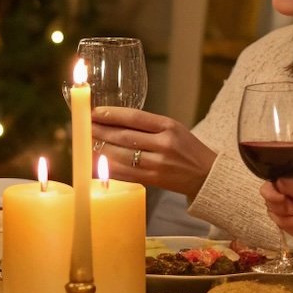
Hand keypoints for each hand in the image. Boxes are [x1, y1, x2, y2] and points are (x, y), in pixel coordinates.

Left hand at [89, 106, 215, 196]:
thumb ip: (147, 125)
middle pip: (124, 136)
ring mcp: (159, 164)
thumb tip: (112, 121)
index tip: (95, 112)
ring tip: (88, 143)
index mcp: (169, 126)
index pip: (134, 117)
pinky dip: (108, 168)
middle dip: (101, 131)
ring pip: (122, 155)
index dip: (111, 114)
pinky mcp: (154, 180)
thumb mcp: (173, 128)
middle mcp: (164, 144)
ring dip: (101, 149)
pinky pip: (125, 173)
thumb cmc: (187, 149)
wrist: (207, 175)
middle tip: (85, 126)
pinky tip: (97, 163)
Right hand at [258, 177, 292, 248]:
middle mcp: (282, 194)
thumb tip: (275, 180)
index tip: (281, 198)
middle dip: (281, 205)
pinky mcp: (281, 221)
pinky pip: (275, 221)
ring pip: (271, 210)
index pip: (269, 183)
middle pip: (267, 197)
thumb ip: (291, 185)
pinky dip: (287, 222)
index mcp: (289, 184)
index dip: (271, 191)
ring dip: (285, 215)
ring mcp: (280, 209)